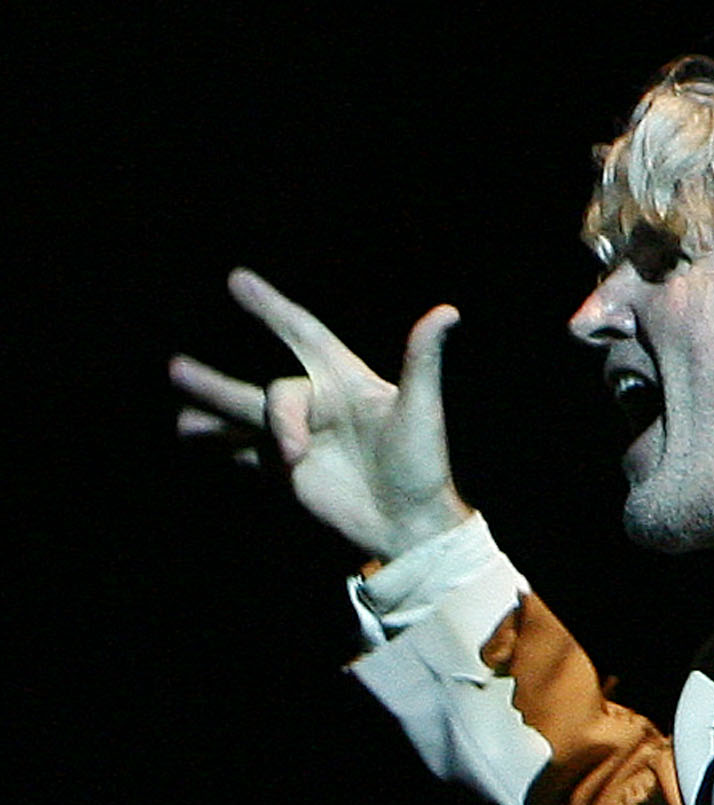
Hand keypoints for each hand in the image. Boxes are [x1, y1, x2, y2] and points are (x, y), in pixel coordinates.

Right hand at [170, 269, 472, 559]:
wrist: (410, 524)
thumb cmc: (423, 464)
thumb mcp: (423, 409)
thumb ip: (422, 360)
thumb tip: (447, 311)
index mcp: (346, 382)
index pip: (303, 335)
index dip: (272, 308)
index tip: (237, 279)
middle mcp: (318, 405)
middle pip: (269, 390)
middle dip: (218, 382)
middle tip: (175, 368)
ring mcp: (298, 438)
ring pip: (245, 417)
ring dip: (209, 410)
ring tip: (178, 418)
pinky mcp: (286, 471)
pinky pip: (241, 452)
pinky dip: (215, 444)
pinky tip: (186, 432)